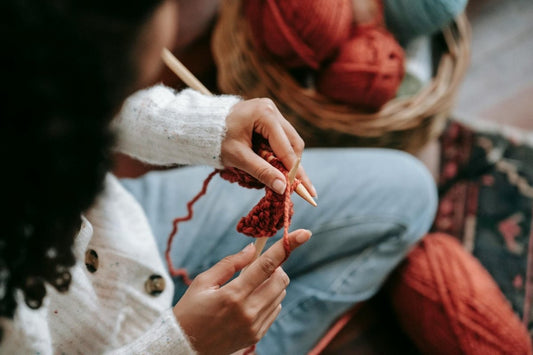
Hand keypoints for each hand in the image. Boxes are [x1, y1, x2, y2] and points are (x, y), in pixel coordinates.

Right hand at [173, 229, 311, 354]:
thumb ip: (230, 263)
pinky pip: (275, 309)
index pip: (267, 265)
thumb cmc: (190, 311)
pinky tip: (249, 301)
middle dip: (275, 267)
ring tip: (249, 286)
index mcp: (233, 295)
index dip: (287, 246)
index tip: (304, 233)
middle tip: (257, 267)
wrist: (184, 347)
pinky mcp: (257, 336)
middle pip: (281, 279)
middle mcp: (248, 312)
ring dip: (271, 283)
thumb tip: (253, 249)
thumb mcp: (202, 282)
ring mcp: (255, 326)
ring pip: (280, 294)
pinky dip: (269, 299)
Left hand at [221, 98, 315, 195]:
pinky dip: (278, 153)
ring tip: (282, 178)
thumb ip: (261, 171)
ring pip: (289, 141)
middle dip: (294, 166)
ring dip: (286, 160)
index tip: (306, 190)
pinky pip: (280, 138)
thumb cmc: (217, 139)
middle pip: (293, 143)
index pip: (286, 148)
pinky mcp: (268, 117)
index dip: (295, 171)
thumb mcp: (238, 157)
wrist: (202, 125)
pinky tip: (273, 165)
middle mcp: (272, 109)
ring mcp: (271, 111)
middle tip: (298, 188)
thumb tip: (283, 188)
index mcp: (265, 114)